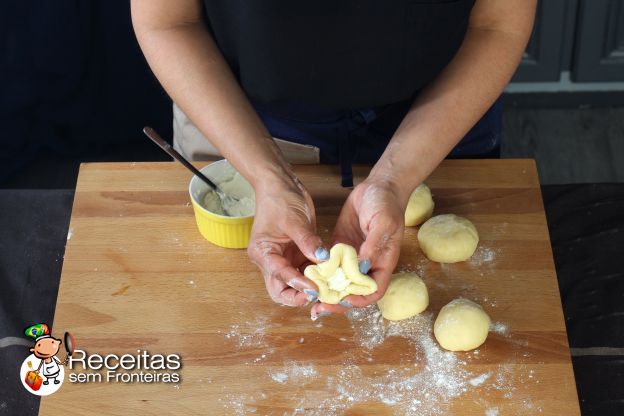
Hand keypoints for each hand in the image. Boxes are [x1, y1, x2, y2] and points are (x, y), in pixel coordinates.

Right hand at [247, 176, 327, 305]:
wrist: (280, 184)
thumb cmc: (280, 198)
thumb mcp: (294, 219)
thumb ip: (307, 241)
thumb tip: (322, 258)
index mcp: (263, 252)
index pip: (279, 275)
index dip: (297, 284)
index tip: (315, 288)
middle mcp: (270, 260)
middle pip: (280, 291)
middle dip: (298, 297)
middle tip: (320, 294)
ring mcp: (284, 259)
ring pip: (293, 286)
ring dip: (309, 289)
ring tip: (328, 288)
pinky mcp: (296, 255)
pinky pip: (306, 272)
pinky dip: (317, 277)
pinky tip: (331, 276)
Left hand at [311, 178, 406, 317]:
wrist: (377, 186)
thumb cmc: (386, 205)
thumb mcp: (383, 224)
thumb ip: (373, 247)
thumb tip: (361, 269)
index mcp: (382, 263)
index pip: (373, 291)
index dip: (359, 300)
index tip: (343, 300)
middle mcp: (367, 265)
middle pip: (353, 291)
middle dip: (337, 301)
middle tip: (319, 306)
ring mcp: (353, 257)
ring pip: (340, 281)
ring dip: (327, 290)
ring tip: (310, 296)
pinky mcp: (341, 247)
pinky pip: (330, 265)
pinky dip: (321, 273)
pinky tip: (308, 276)